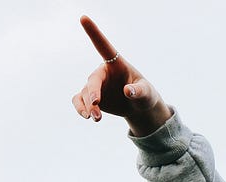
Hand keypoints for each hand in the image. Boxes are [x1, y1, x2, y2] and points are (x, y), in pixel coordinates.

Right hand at [71, 15, 172, 134]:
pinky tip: (87, 116)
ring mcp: (95, 85)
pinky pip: (79, 101)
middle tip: (96, 106)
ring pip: (85, 93)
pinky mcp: (89, 97)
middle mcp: (103, 72)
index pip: (103, 46)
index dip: (93, 32)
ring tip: (97, 119)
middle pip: (92, 81)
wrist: (138, 108)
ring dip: (88, 106)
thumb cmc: (145, 95)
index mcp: (116, 63)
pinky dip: (80, 108)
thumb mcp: (147, 93)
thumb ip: (139, 91)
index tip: (83, 17)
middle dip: (93, 94)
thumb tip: (128, 91)